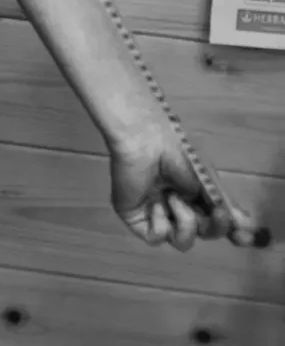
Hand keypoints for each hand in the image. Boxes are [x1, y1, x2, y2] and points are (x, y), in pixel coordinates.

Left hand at [109, 128, 261, 250]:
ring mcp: (155, 211)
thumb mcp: (207, 178)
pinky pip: (155, 238)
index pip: (214, 220)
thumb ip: (224, 203)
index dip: (229, 230)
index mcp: (193, 192)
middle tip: (217, 213)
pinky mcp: (135, 217)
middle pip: (202, 233)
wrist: (145, 141)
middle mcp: (176, 204)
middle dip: (214, 226)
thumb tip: (248, 225)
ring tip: (173, 197)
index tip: (245, 238)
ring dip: (185, 222)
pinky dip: (160, 225)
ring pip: (181, 241)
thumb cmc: (177, 151)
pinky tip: (156, 204)